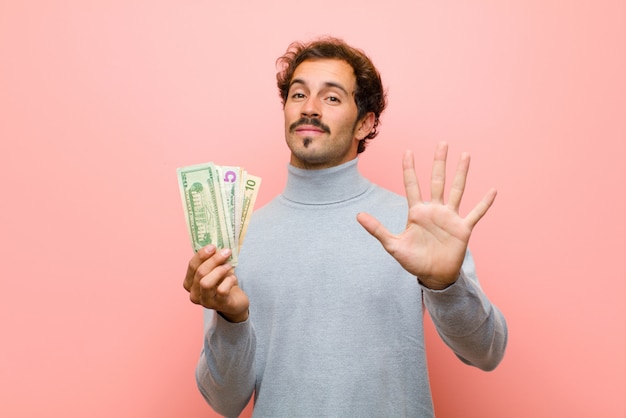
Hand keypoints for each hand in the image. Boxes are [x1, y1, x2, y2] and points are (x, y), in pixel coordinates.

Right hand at [183, 245, 249, 321]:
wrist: (236, 301)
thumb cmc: (223, 283)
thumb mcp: (216, 270)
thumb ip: (213, 260)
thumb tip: (217, 247)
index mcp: (190, 283)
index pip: (192, 266)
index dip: (201, 255)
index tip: (213, 246)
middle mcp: (194, 294)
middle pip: (200, 273)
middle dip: (214, 260)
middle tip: (226, 252)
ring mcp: (206, 302)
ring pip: (206, 283)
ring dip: (219, 270)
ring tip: (229, 266)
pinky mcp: (219, 305)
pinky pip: (221, 290)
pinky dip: (228, 281)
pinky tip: (233, 278)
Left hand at [357, 142, 495, 289]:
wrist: (433, 276)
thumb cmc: (413, 261)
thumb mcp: (393, 245)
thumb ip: (377, 230)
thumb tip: (357, 216)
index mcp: (417, 212)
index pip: (412, 185)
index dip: (409, 169)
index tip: (408, 151)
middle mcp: (434, 210)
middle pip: (437, 181)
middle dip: (439, 162)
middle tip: (442, 143)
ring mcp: (449, 217)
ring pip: (457, 190)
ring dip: (461, 173)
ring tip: (465, 155)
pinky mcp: (463, 228)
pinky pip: (476, 213)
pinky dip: (484, 203)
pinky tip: (493, 190)